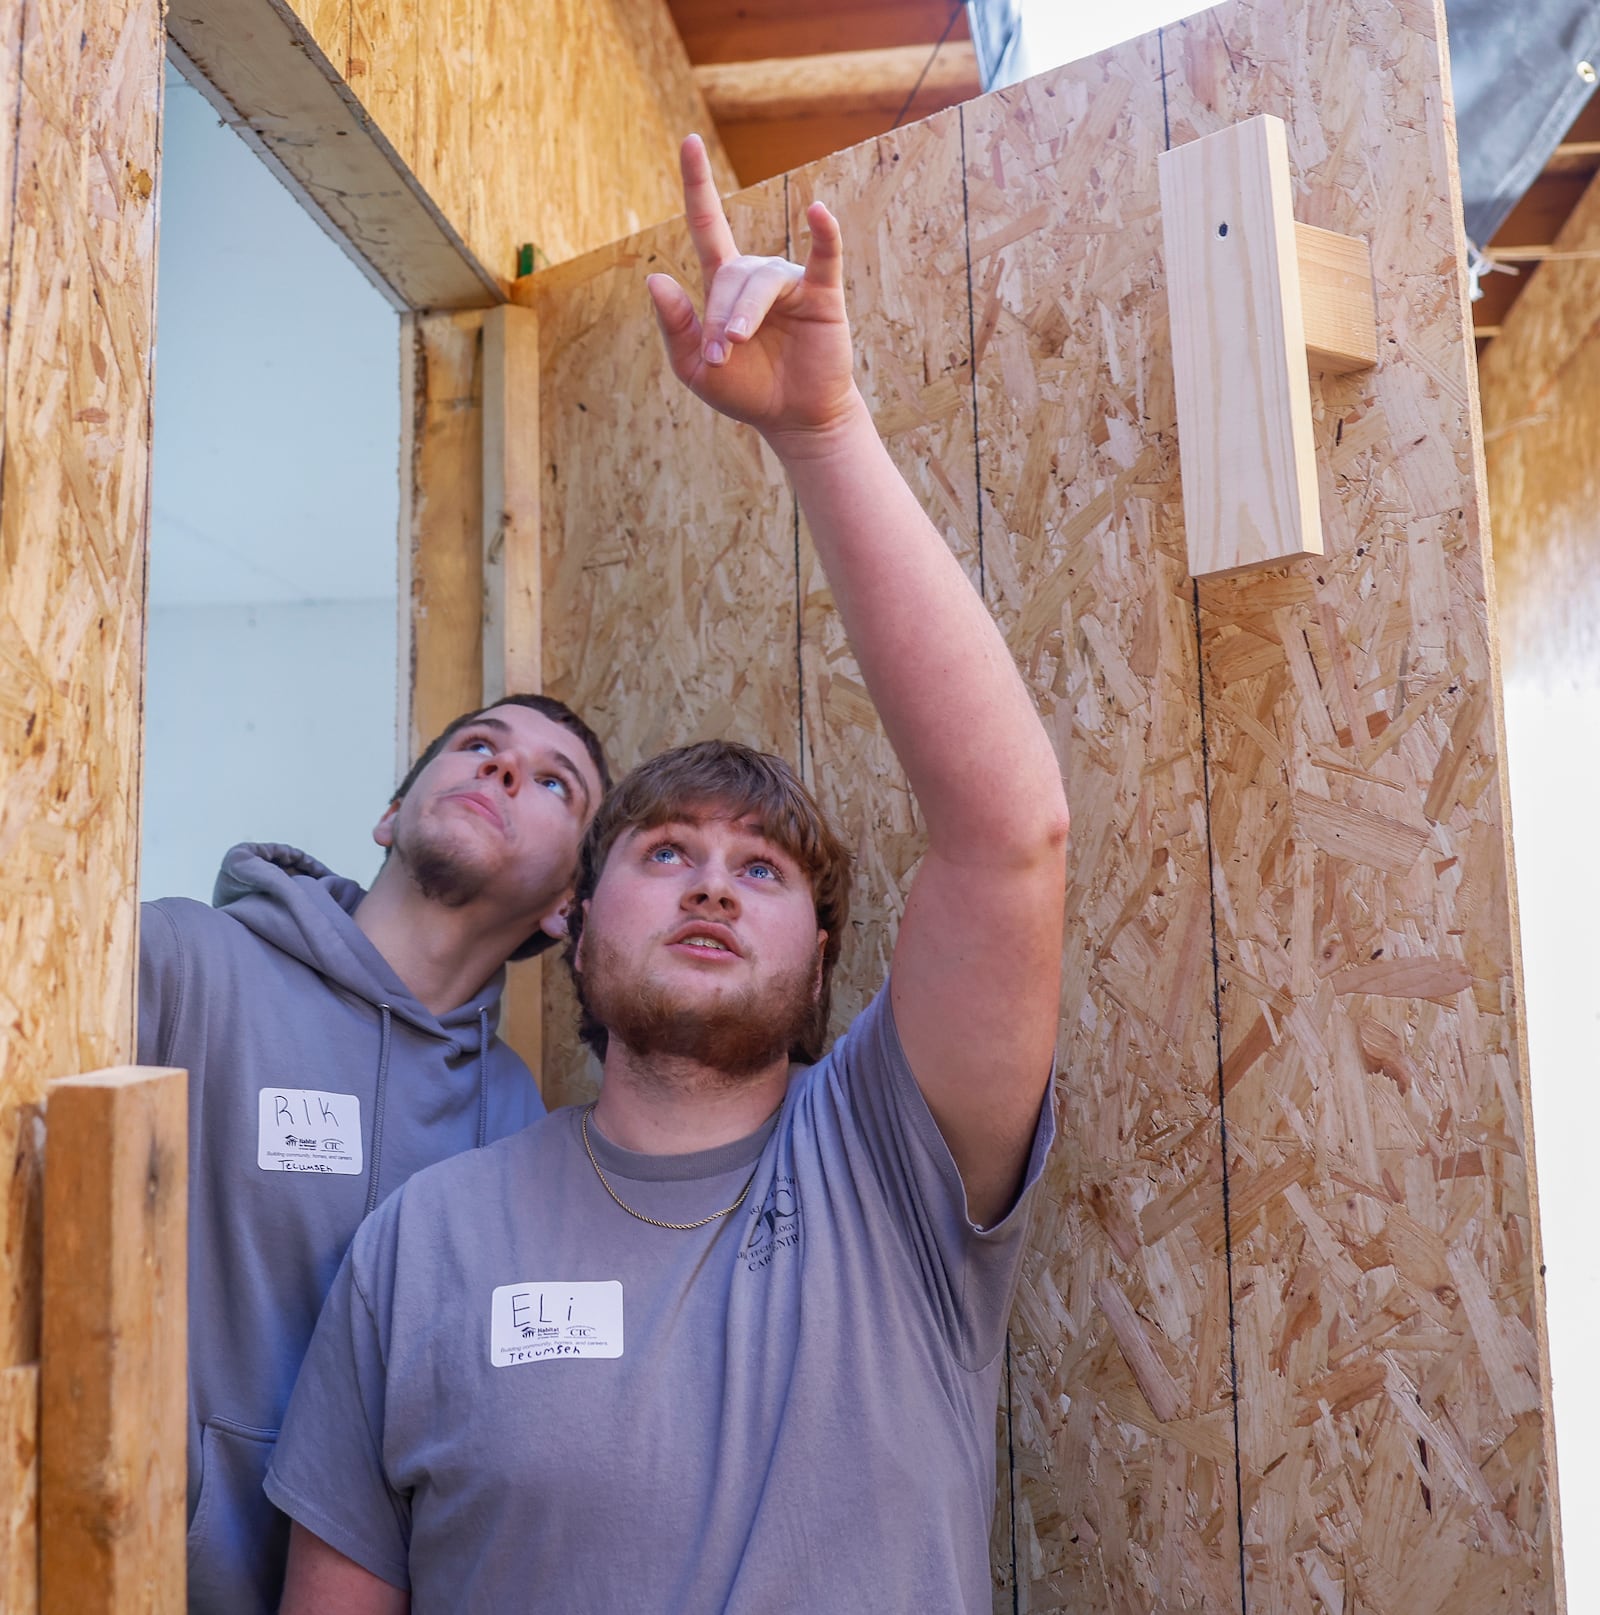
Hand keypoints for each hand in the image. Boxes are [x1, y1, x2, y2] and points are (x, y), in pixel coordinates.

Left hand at [647, 135, 862, 450]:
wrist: (794, 419)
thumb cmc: (745, 391)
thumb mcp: (694, 369)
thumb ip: (675, 328)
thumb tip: (654, 278)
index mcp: (723, 285)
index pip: (706, 224)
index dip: (697, 184)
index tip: (689, 141)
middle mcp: (756, 275)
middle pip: (728, 276)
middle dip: (717, 318)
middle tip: (718, 357)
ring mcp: (791, 282)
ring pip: (760, 281)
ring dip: (743, 314)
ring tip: (734, 344)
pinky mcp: (823, 295)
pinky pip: (825, 256)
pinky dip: (824, 232)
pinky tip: (818, 212)